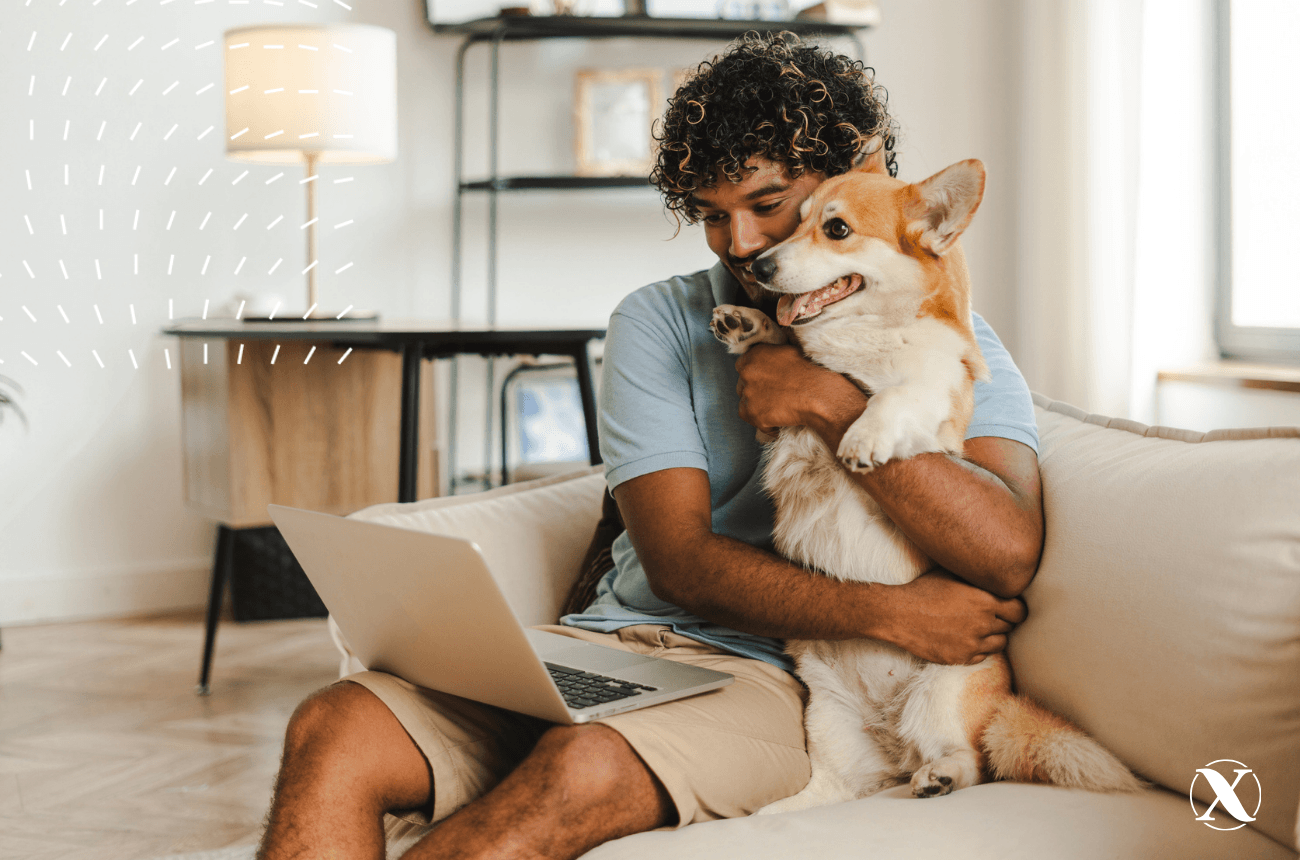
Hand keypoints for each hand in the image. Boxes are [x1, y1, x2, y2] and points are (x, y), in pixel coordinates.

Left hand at [734, 344, 864, 436]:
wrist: (821, 395)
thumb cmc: (812, 373)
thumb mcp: (789, 351)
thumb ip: (771, 354)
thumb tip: (769, 358)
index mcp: (755, 354)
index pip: (742, 366)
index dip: (754, 376)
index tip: (764, 382)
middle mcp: (747, 372)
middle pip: (743, 385)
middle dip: (755, 392)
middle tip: (773, 397)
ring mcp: (749, 394)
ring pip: (746, 403)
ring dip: (758, 407)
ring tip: (778, 410)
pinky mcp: (754, 413)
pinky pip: (752, 421)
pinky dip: (764, 424)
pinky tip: (779, 422)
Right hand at [879, 570, 1026, 664]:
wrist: (898, 614)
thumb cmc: (923, 590)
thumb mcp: (950, 574)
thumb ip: (974, 577)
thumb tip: (990, 572)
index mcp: (985, 600)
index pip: (1019, 610)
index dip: (1016, 609)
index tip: (1010, 608)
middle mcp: (983, 623)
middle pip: (1010, 627)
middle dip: (1003, 621)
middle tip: (992, 617)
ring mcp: (973, 643)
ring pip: (1000, 644)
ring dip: (993, 637)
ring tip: (980, 629)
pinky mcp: (961, 658)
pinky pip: (982, 656)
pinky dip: (978, 649)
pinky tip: (966, 639)